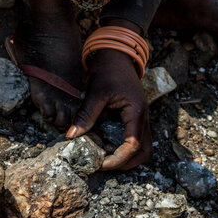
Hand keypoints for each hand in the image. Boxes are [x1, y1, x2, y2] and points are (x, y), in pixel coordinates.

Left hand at [66, 49, 151, 169]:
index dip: (118, 159)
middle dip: (127, 163)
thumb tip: (72, 136)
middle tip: (104, 164)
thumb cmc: (108, 68)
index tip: (101, 163)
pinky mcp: (134, 116)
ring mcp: (140, 117)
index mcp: (136, 111)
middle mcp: (143, 117)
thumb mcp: (95, 92)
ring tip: (105, 157)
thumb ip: (86, 115)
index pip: (133, 145)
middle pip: (144, 151)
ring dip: (127, 157)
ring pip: (143, 147)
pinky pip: (135, 138)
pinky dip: (123, 147)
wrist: (116, 53)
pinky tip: (106, 145)